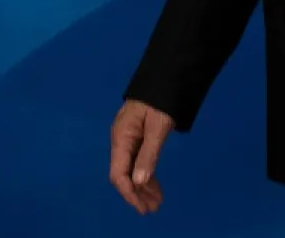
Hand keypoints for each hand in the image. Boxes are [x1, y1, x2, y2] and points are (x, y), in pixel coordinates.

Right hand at [110, 99, 174, 214]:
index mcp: (121, 138)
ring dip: (143, 186)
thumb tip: (139, 181)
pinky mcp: (139, 135)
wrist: (166, 75)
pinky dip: (146, 173)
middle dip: (137, 193)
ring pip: (132, 168)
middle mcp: (121, 140)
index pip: (118, 174)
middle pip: (124, 174)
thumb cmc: (161, 98)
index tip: (142, 206)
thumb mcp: (158, 125)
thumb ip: (149, 153)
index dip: (129, 192)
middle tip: (153, 208)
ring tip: (156, 201)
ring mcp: (129, 137)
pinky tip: (154, 184)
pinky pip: (139, 160)